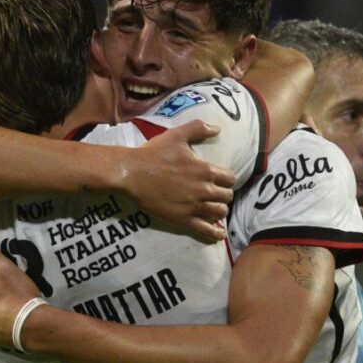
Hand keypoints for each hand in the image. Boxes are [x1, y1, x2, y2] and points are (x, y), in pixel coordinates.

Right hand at [118, 120, 234, 242]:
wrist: (132, 173)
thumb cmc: (154, 153)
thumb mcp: (177, 135)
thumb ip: (198, 129)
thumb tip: (217, 128)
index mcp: (205, 170)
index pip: (230, 179)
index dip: (227, 180)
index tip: (221, 180)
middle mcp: (204, 189)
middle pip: (227, 197)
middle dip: (224, 195)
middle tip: (217, 194)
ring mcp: (195, 206)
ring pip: (220, 213)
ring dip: (220, 210)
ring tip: (215, 209)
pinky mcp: (183, 219)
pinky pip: (206, 230)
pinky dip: (215, 233)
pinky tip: (219, 234)